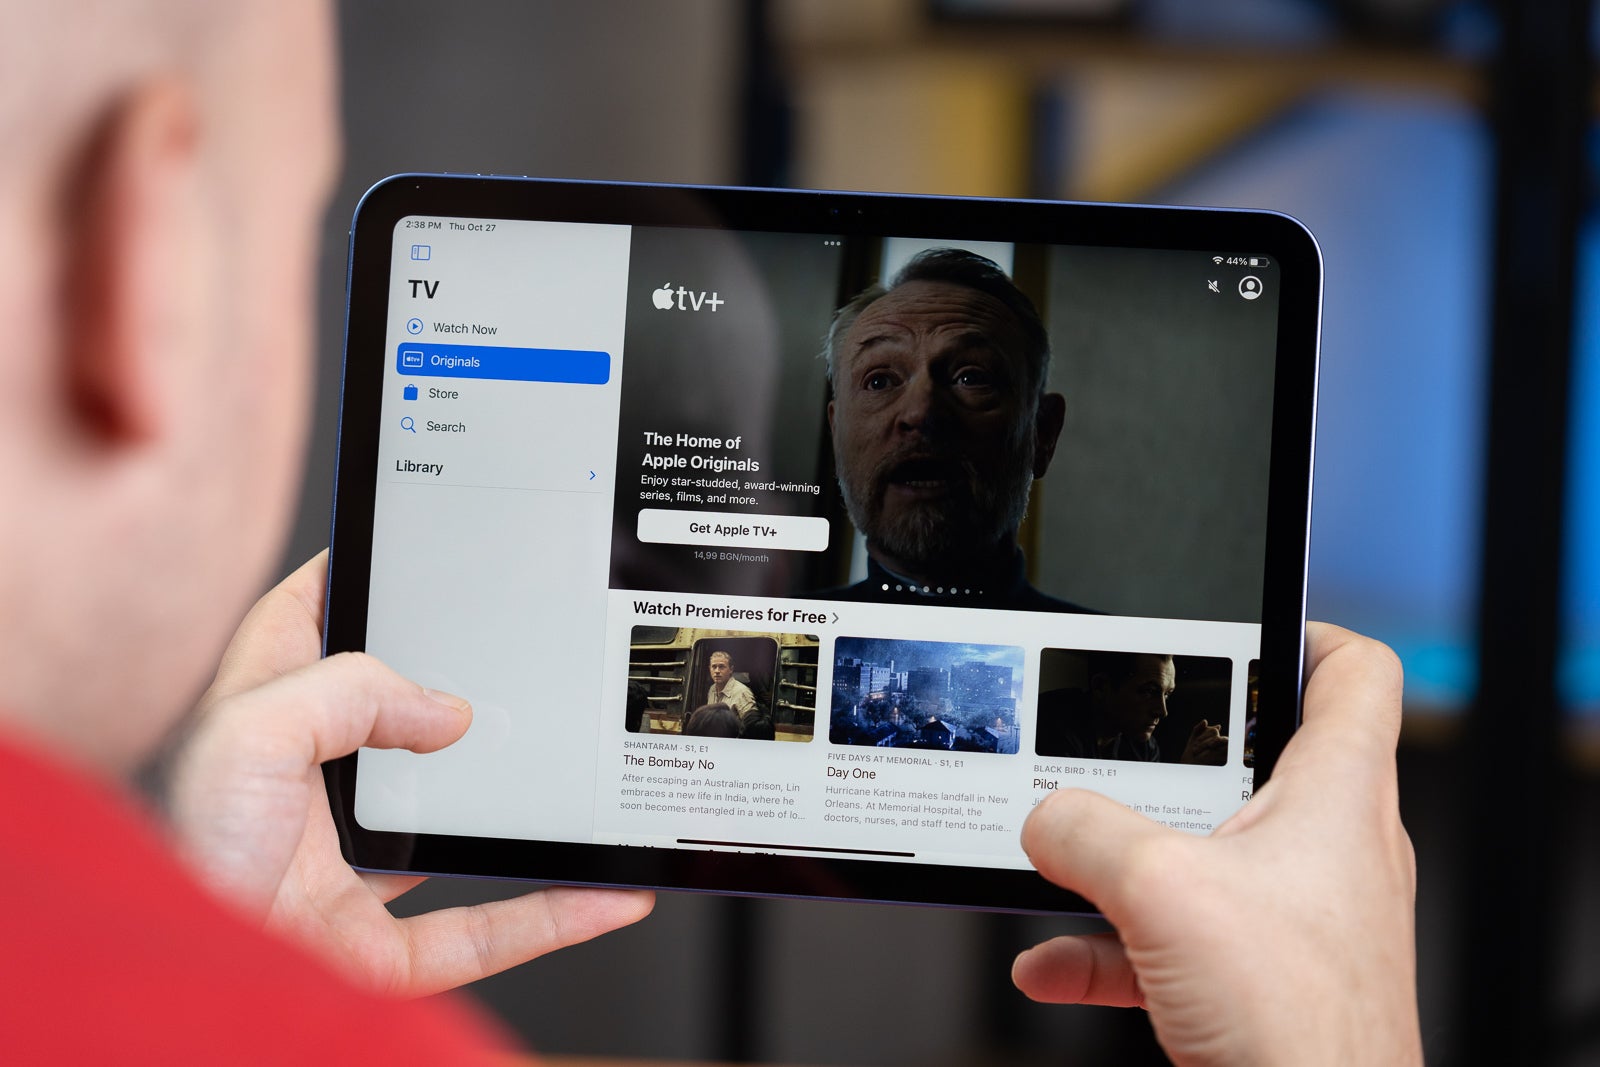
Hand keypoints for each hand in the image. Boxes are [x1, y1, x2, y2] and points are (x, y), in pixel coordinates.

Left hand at [163, 551, 653, 996]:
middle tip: (519, 653)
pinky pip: (482, 934)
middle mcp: (304, 802)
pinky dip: (552, 917)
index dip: (345, 582)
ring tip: (583, 773)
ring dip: (523, 811)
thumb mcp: (249, 734)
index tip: (402, 547)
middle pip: (391, 728)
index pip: (299, 629)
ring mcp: (344, 878)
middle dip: (455, 693)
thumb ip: (349, 694)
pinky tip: (605, 893)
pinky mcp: (376, 954)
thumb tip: (445, 712)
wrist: (175, 993)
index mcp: (257, 731)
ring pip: (453, 831)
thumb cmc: (176, 865)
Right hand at [1013, 623, 1419, 1065]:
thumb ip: (1086, 833)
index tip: (1238, 626)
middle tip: (1115, 749)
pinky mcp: (1259, 979)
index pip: (1352, 672)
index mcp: (1336, 795)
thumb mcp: (1163, 894)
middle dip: (1165, 761)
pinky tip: (1051, 964)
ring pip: (1201, 853)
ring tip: (1064, 860)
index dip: (1301, 629)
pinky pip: (1174, 937)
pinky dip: (1110, 945)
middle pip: (1252, 761)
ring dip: (1125, 860)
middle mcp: (1326, 849)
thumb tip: (1045, 817)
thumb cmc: (1301, 1030)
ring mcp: (1294, 918)